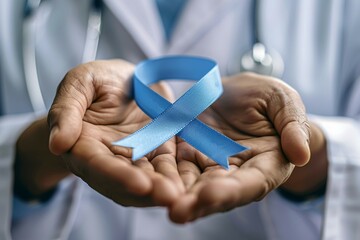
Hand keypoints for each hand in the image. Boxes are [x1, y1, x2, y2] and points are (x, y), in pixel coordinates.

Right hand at [48, 60, 183, 206]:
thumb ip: (66, 111)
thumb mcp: (80, 83)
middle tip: (170, 197)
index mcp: (84, 144)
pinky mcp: (156, 151)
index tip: (139, 183)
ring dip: (163, 190)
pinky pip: (165, 167)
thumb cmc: (98, 80)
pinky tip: (190, 183)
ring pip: (147, 179)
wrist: (125, 80)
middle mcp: (108, 158)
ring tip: (182, 195)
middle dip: (146, 191)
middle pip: (124, 181)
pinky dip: (175, 176)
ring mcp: (134, 157)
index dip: (116, 175)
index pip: (97, 165)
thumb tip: (57, 144)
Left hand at [169, 73, 310, 222]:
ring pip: (190, 183)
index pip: (250, 184)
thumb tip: (301, 154)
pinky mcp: (187, 152)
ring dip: (174, 193)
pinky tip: (145, 176)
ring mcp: (208, 164)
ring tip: (156, 199)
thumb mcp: (283, 102)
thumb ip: (292, 126)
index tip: (211, 195)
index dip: (232, 191)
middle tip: (177, 211)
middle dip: (197, 202)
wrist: (238, 92)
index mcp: (264, 165)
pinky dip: (161, 172)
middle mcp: (234, 172)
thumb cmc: (267, 99)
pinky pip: (173, 164)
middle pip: (216, 192)